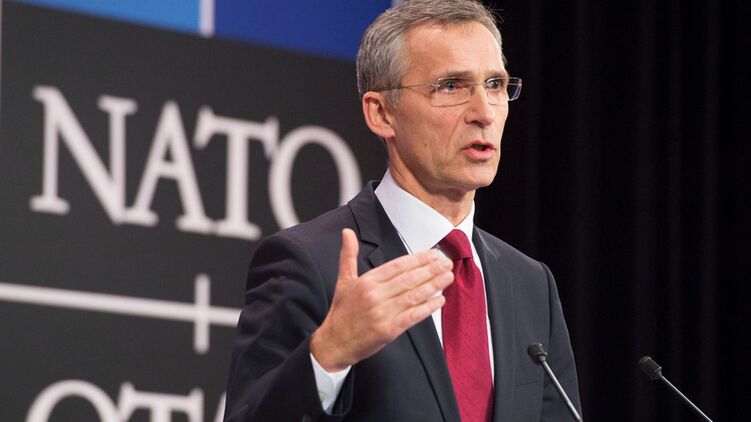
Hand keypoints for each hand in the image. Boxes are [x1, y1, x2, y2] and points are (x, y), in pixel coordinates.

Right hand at [310, 228, 453, 371]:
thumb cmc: (342, 312)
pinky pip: (413, 315)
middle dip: (431, 270)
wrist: (334, 342)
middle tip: (447, 263)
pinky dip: (428, 307)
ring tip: (448, 277)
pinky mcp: (389, 330)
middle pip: (409, 279)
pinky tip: (440, 300)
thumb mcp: (343, 280)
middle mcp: (375, 295)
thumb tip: (347, 232)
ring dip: (434, 285)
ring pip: (413, 295)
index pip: (397, 266)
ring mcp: (382, 313)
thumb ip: (348, 255)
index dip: (417, 259)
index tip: (433, 254)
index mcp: (367, 281)